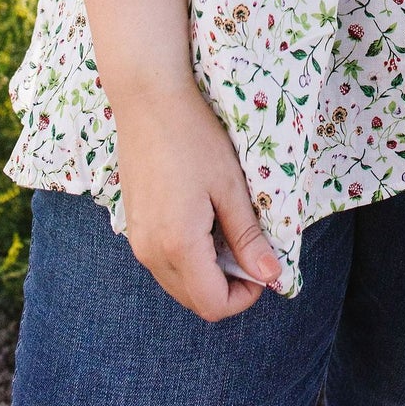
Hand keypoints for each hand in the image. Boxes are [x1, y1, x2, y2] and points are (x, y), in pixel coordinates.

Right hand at [112, 77, 282, 319]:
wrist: (146, 100)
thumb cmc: (193, 136)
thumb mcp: (230, 186)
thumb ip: (247, 237)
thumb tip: (271, 276)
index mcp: (178, 245)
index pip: (213, 305)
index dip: (245, 297)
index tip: (263, 266)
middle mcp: (151, 253)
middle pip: (194, 301)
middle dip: (227, 288)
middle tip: (250, 250)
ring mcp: (137, 241)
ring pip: (177, 284)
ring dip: (207, 275)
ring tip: (227, 232)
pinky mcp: (133, 227)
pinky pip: (163, 263)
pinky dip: (188, 259)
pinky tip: (202, 223)